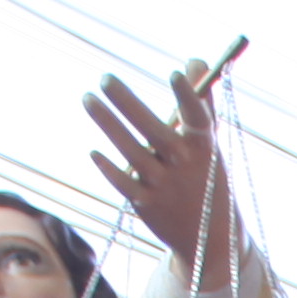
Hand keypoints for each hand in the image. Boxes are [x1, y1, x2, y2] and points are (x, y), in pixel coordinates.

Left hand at [83, 59, 228, 272]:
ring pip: (131, 151)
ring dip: (107, 123)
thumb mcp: (208, 143)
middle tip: (105, 78)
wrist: (209, 236)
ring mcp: (164, 185)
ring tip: (87, 97)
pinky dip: (108, 167)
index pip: (198, 117)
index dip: (188, 96)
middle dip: (127, 103)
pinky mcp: (146, 204)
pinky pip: (123, 182)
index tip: (175, 73)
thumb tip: (195, 61)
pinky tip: (94, 152)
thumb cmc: (206, 177)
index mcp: (204, 147)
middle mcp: (184, 164)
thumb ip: (201, 102)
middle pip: (153, 129)